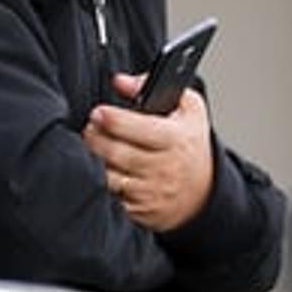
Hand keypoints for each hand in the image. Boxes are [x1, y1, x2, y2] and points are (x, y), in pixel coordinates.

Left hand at [81, 73, 213, 232]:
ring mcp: (151, 192)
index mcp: (176, 139)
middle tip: (89, 128)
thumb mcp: (188, 108)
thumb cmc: (188, 143)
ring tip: (91, 148)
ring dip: (92, 161)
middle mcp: (164, 168)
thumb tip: (121, 81)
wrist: (202, 190)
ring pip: (108, 176)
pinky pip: (109, 197)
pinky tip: (96, 170)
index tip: (98, 112)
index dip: (112, 119)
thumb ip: (153, 86)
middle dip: (94, 137)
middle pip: (116, 152)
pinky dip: (98, 184)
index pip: (137, 128)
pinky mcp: (139, 210)